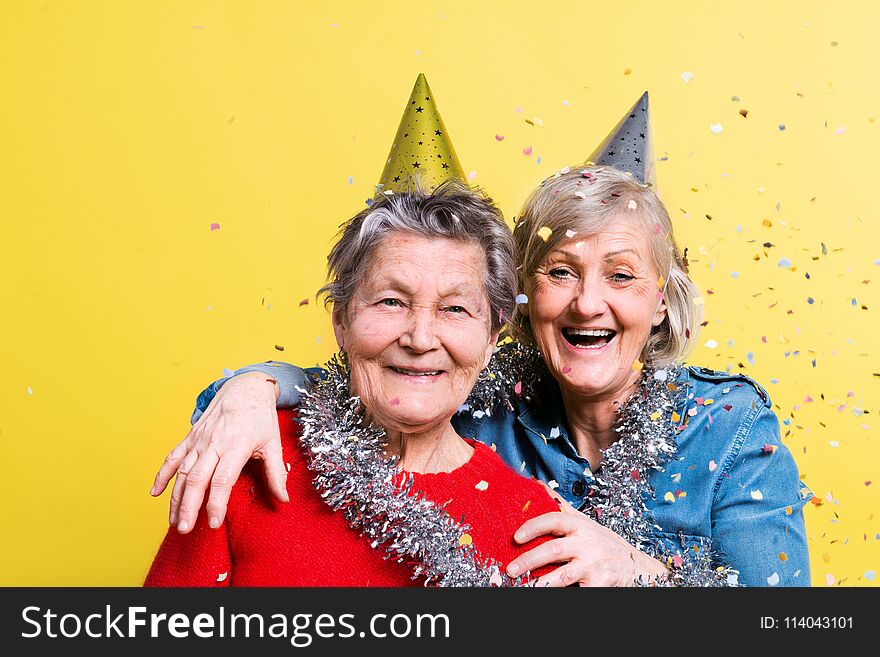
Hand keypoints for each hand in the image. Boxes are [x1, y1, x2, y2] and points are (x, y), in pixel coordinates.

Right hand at [150, 371, 286, 532]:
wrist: (245, 388)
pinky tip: (155, 493)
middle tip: (185, 529)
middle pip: (198, 479)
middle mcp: (214, 443)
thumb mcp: (273, 443)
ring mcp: (200, 440)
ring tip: (174, 521)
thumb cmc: (260, 417)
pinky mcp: (191, 436)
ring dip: (175, 497)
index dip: (216, 503)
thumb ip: (276, 473)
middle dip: (189, 506)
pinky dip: (162, 474)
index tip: (213, 523)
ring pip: (183, 472)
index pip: (222, 480)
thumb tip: (283, 499)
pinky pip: (173, 457)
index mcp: (236, 446)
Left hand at [506, 484, 667, 585]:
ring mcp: (593, 564)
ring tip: (525, 586)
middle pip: (553, 550)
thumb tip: (537, 485)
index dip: (533, 526)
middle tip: (511, 569)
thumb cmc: (604, 542)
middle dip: (529, 560)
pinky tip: (549, 594)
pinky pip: (577, 590)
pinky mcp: (600, 584)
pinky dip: (562, 593)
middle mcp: (586, 543)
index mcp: (580, 526)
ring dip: (541, 582)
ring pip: (562, 575)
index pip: (554, 520)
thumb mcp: (585, 522)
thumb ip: (561, 507)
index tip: (516, 536)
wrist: (636, 566)